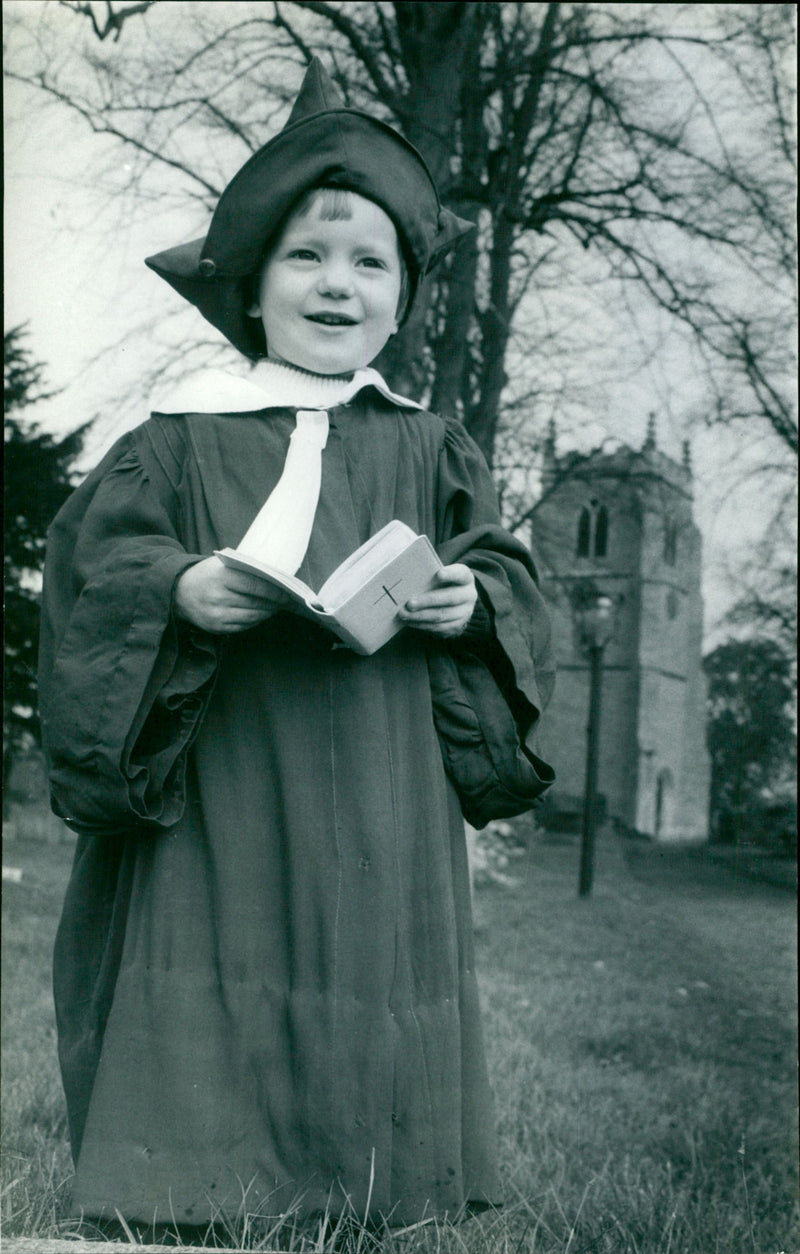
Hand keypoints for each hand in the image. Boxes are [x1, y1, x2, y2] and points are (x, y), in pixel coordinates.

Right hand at [174, 556, 289, 633]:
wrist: (178, 591)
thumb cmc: (206, 574)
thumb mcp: (223, 564)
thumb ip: (246, 569)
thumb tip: (276, 578)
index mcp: (221, 577)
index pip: (256, 586)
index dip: (275, 592)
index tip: (288, 593)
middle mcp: (218, 598)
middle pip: (256, 604)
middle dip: (274, 604)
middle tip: (287, 601)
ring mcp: (217, 615)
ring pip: (252, 617)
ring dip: (267, 613)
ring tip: (276, 607)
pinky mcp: (216, 628)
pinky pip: (244, 626)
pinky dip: (255, 620)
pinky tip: (261, 614)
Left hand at [398, 563, 476, 637]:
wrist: (458, 602)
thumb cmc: (445, 584)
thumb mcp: (444, 575)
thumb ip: (432, 576)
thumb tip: (409, 580)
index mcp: (466, 578)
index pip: (461, 574)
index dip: (451, 574)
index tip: (439, 574)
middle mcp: (469, 595)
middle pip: (450, 598)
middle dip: (428, 601)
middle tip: (409, 603)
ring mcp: (465, 613)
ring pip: (442, 615)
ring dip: (421, 616)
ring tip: (404, 614)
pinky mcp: (457, 626)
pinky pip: (439, 628)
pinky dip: (422, 625)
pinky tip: (410, 621)